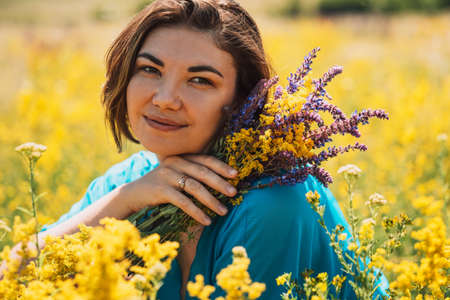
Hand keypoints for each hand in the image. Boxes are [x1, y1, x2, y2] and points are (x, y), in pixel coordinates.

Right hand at [120, 154, 237, 224]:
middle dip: (220, 183)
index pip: (205, 159)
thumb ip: (192, 174)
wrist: (133, 194)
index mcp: (181, 157)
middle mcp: (175, 163)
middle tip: (234, 193)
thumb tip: (221, 183)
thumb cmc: (161, 186)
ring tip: (223, 211)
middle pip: (202, 172)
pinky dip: (196, 211)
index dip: (221, 166)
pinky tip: (207, 220)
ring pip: (194, 187)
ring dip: (211, 200)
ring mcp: (166, 175)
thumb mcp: (176, 175)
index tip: (236, 175)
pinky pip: (183, 201)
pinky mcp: (160, 190)